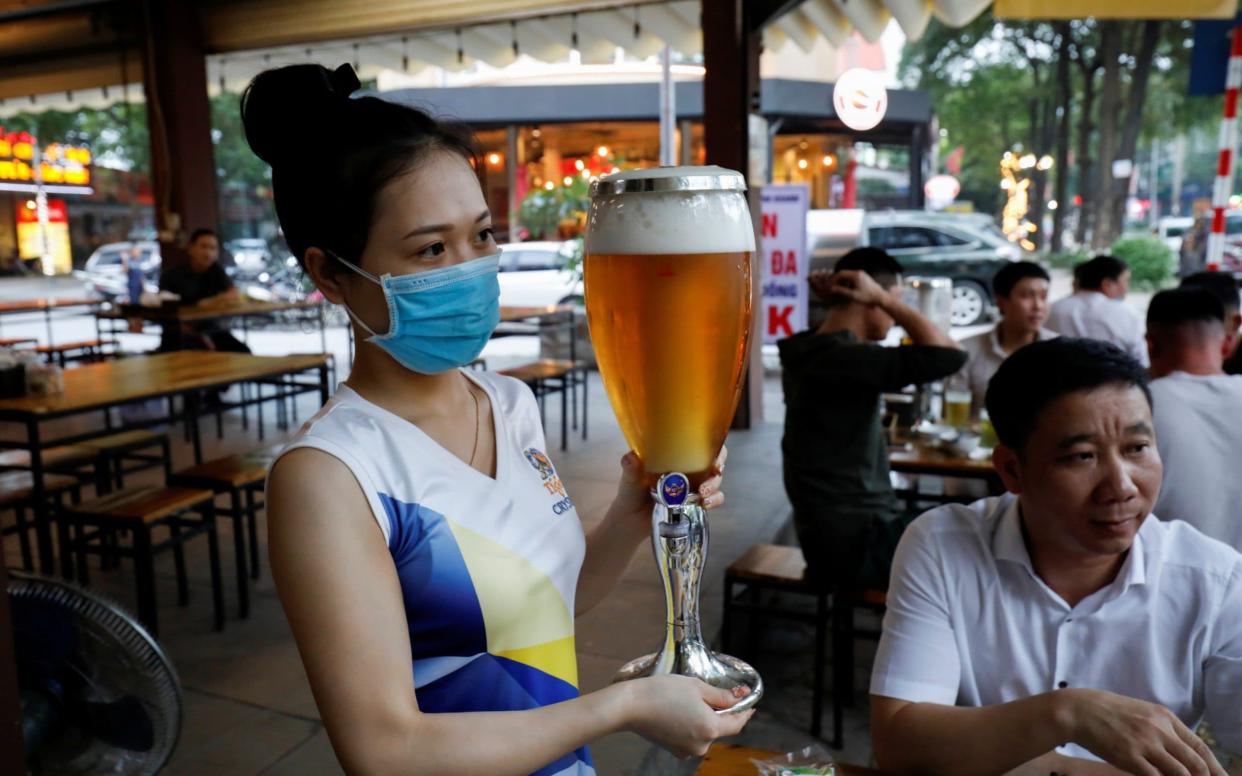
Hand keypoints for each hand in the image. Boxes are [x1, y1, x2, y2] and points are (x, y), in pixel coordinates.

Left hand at [609, 446, 728, 517]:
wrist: (631, 520)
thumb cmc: (630, 493)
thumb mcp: (630, 478)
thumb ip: (631, 467)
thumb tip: (631, 457)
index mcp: (675, 457)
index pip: (698, 443)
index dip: (711, 443)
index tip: (712, 450)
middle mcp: (688, 470)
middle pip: (714, 460)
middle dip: (719, 464)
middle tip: (715, 471)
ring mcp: (693, 487)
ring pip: (715, 480)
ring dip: (714, 485)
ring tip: (703, 493)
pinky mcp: (695, 504)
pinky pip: (713, 500)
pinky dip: (714, 500)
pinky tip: (705, 504)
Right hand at [623, 675, 753, 758]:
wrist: (630, 706)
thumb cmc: (663, 691)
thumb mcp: (697, 686)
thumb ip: (721, 695)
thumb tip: (740, 697)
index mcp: (710, 729)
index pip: (737, 723)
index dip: (745, 712)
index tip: (750, 703)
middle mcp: (701, 745)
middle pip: (719, 728)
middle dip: (719, 712)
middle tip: (712, 694)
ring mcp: (686, 750)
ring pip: (704, 733)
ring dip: (704, 718)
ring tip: (690, 700)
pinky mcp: (674, 749)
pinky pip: (691, 737)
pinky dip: (691, 725)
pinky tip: (680, 711)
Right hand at [821, 269, 890, 306]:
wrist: (880, 297)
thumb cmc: (867, 297)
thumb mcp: (853, 295)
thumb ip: (842, 291)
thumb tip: (831, 289)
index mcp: (855, 275)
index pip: (840, 273)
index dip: (834, 279)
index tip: (830, 285)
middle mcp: (858, 272)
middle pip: (843, 273)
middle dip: (837, 279)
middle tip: (832, 286)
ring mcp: (861, 273)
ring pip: (847, 274)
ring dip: (842, 280)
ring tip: (838, 288)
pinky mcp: (863, 276)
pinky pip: (852, 276)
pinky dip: (847, 280)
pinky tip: (846, 287)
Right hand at [1065, 689, 1225, 775]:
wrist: (1079, 710)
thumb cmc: (1107, 712)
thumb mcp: (1140, 712)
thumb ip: (1160, 729)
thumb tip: (1177, 752)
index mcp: (1164, 717)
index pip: (1199, 746)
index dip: (1213, 766)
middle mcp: (1159, 729)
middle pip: (1195, 762)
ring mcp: (1145, 743)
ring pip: (1180, 772)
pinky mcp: (1130, 756)